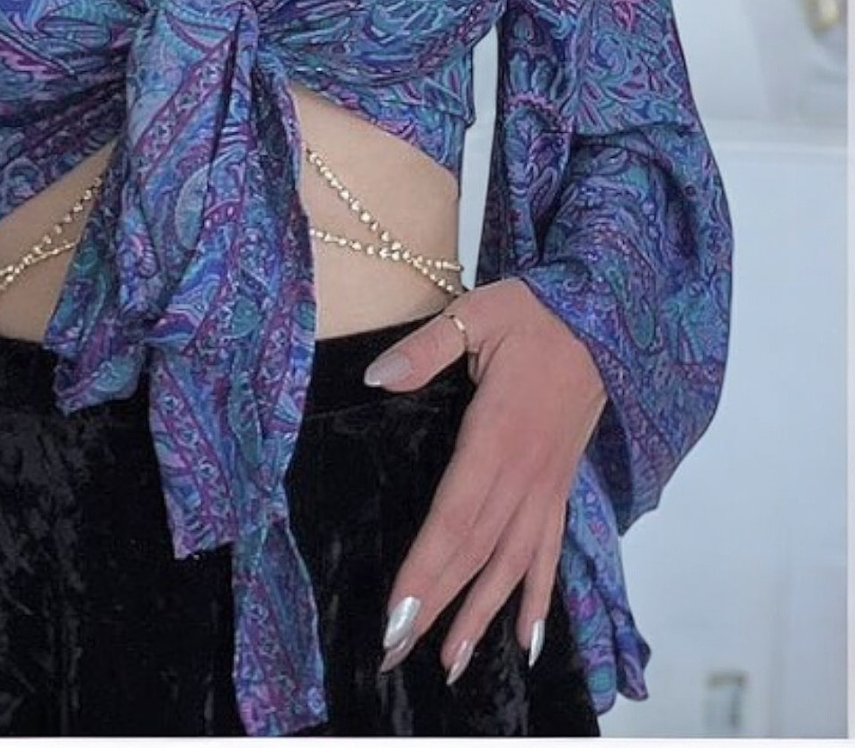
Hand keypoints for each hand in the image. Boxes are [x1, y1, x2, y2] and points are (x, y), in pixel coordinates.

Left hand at [361, 277, 607, 683]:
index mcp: (498, 435)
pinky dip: (540, 597)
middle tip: (398, 655)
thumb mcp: (475, 315)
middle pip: (477, 553)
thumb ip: (425, 350)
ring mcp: (548, 484)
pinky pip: (551, 551)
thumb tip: (375, 378)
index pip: (455, 517)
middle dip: (437, 607)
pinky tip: (530, 639)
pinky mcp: (561, 485)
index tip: (398, 617)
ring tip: (454, 664)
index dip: (426, 569)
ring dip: (482, 615)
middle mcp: (525, 473)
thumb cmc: (535, 314)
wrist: (603, 316)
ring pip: (514, 564)